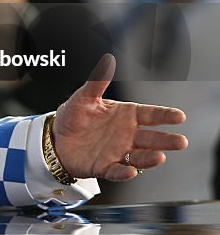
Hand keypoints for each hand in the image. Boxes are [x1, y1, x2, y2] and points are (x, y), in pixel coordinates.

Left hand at [53, 55, 187, 180]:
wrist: (55, 138)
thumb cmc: (74, 116)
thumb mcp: (84, 97)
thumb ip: (97, 82)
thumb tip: (107, 61)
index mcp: (126, 115)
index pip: (150, 114)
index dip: (164, 115)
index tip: (179, 116)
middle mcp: (127, 135)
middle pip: (151, 138)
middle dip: (166, 140)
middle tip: (180, 141)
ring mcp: (118, 152)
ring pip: (139, 157)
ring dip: (150, 158)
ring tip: (160, 157)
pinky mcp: (105, 167)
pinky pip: (116, 171)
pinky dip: (123, 173)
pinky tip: (131, 171)